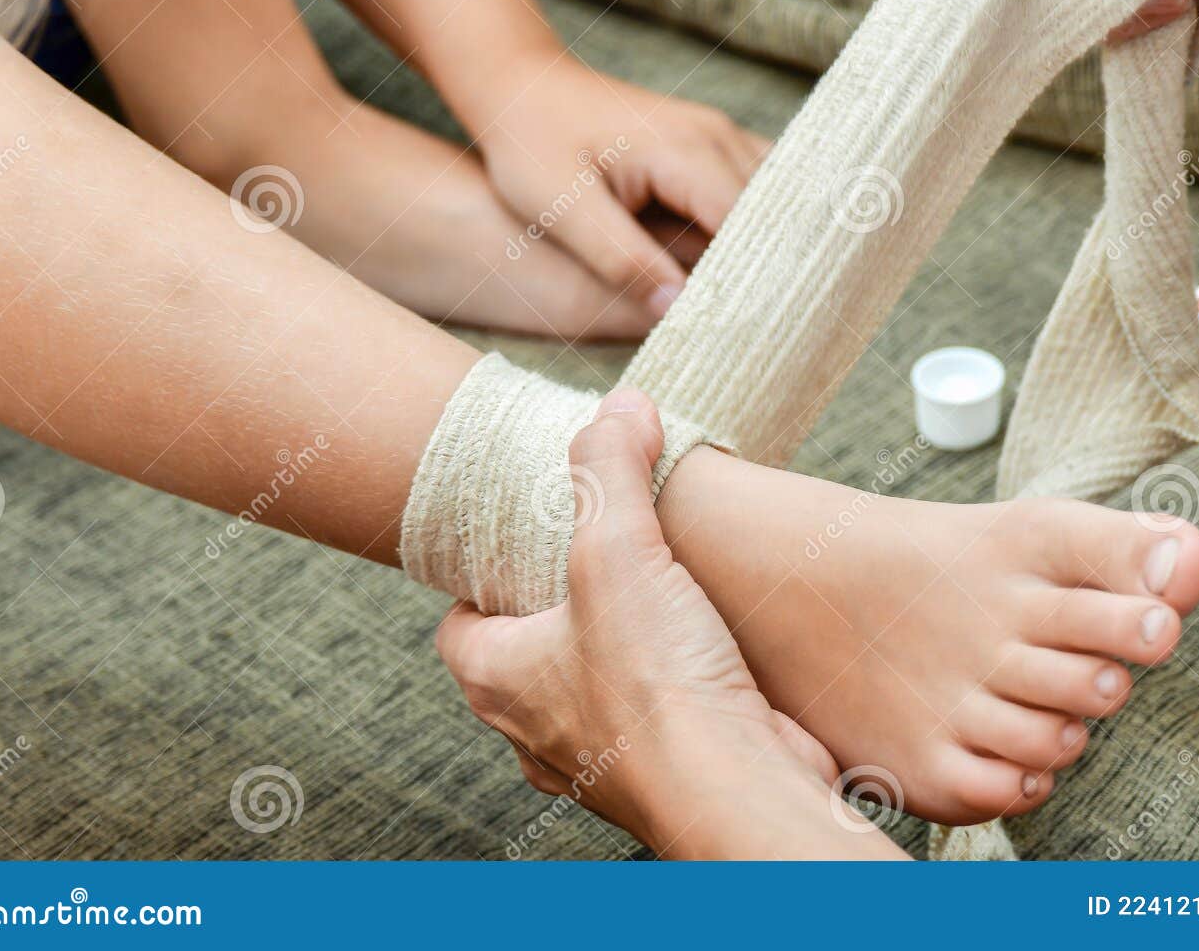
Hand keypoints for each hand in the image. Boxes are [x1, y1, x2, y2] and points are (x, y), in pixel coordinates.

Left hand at [436, 390, 892, 857]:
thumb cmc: (656, 688)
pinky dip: (678, 681)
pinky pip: (659, 716)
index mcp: (498, 680)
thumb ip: (609, 469)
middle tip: (601, 552)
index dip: (484, 579)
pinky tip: (711, 645)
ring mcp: (601, 759)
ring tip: (662, 591)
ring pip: (595, 689)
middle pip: (529, 654)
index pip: (460, 625)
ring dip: (624, 648)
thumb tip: (620, 407)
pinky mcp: (665, 770)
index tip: (523, 541)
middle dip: (562, 607)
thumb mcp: (617, 549)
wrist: (738, 790)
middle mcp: (538, 730)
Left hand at [470, 54, 770, 315]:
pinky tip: (755, 270)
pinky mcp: (713, 147)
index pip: (745, 223)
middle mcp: (716, 136)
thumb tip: (677, 309)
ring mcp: (720, 137)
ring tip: (771, 305)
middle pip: (774, 213)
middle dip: (776, 268)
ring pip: (777, 200)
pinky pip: (759, 190)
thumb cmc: (533, 146)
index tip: (757, 328)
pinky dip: (763, 228)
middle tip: (772, 328)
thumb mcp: (561, 209)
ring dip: (776, 247)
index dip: (755, 277)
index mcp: (682, 150)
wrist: (524, 87)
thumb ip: (620, 259)